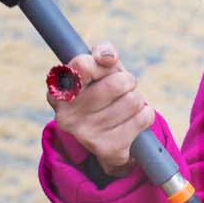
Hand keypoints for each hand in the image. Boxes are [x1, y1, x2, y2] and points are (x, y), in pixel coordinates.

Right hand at [51, 39, 155, 177]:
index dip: (104, 64)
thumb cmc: (102, 93)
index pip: (84, 65)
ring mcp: (85, 134)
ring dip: (136, 100)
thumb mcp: (99, 70)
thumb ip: (101, 53)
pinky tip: (133, 120)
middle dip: (127, 81)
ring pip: (133, 101)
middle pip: (117, 83)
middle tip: (122, 89)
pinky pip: (143, 119)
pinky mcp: (107, 149)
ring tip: (125, 107)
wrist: (106, 138)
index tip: (107, 67)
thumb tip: (108, 57)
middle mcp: (66, 115)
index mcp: (58, 91)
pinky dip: (145, 115)